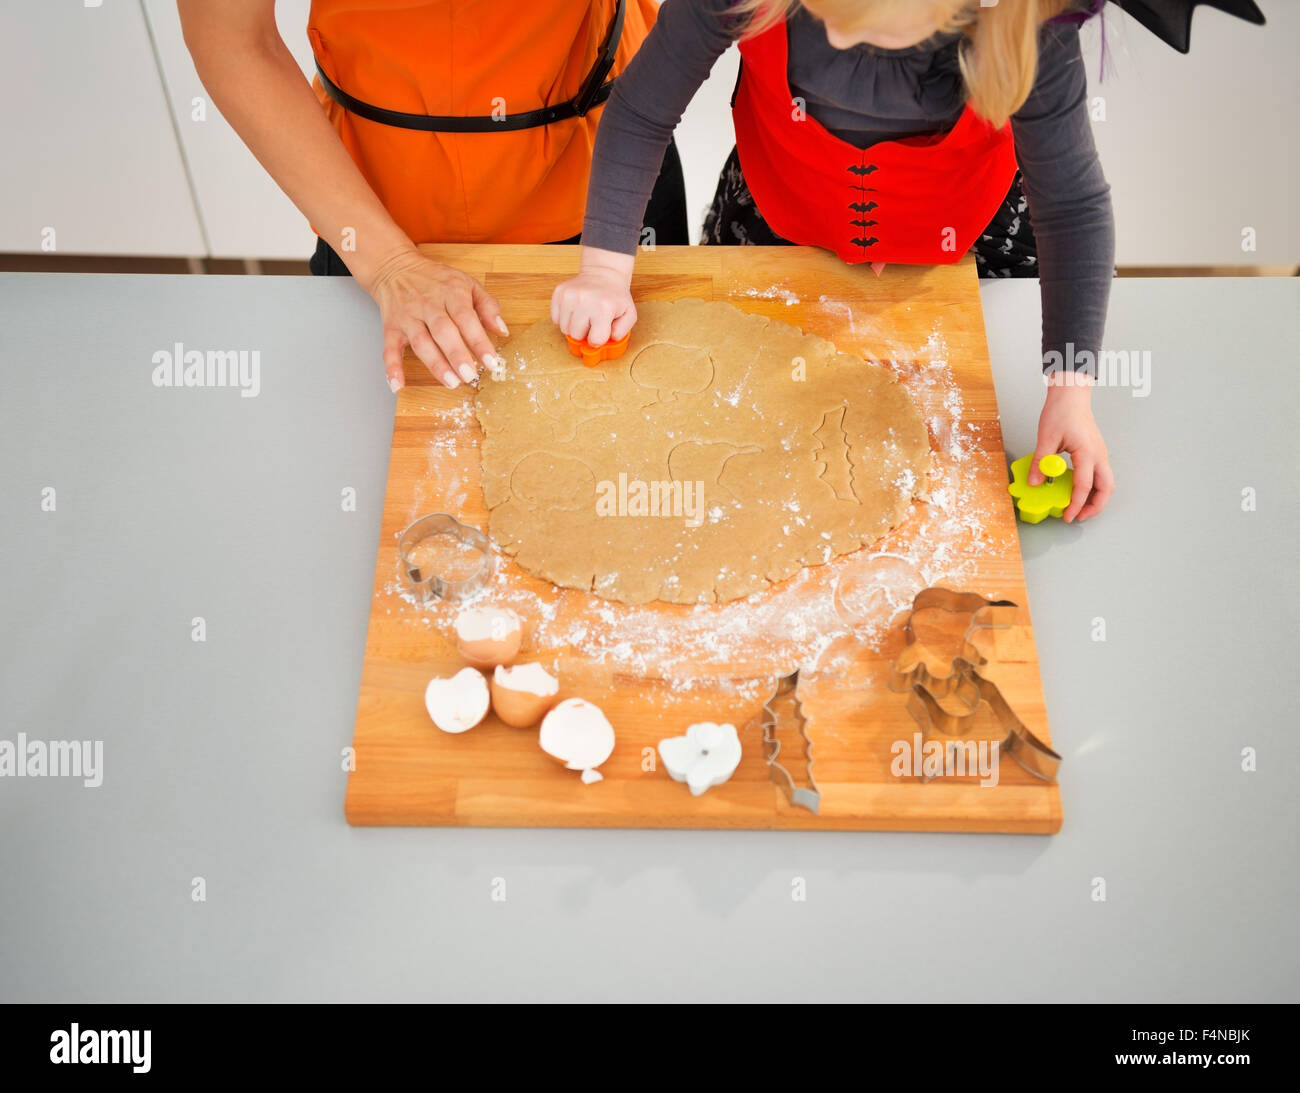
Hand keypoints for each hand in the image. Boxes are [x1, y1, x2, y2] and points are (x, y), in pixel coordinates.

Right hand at [362, 247, 505, 389]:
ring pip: (421, 342)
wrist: (396, 267)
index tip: (491, 362)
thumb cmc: (437, 280)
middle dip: (456, 355)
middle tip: (470, 375)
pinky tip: (397, 385)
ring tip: (451, 382)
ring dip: (435, 364)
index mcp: (451, 293)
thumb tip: (502, 330)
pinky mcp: (391, 328)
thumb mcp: (467, 283)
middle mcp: (428, 305)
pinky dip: (392, 368)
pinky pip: (390, 349)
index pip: (466, 318)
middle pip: (443, 331)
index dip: (479, 341)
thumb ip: (488, 306)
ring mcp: (408, 317)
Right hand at [551, 247, 636, 344]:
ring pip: (564, 329)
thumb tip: (609, 339)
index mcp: (603, 308)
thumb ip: (622, 331)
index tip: (601, 329)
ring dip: (574, 326)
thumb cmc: (615, 297)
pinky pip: (555, 318)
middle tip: (592, 321)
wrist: (603, 274)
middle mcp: (584, 301)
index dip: (598, 338)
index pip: (595, 340)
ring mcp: (569, 296)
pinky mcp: (559, 293)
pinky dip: (564, 318)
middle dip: (585, 333)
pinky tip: (575, 310)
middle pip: (576, 335)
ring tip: (584, 315)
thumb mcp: (629, 314)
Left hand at [1028, 373, 1113, 521]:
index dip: (1076, 504)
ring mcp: (1100, 454)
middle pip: (1106, 488)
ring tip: (1079, 507)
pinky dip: (1094, 488)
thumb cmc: (1062, 411)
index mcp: (1087, 453)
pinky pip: (1100, 475)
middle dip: (1095, 506)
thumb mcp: (1046, 438)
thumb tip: (1035, 482)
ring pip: (1106, 483)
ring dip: (1096, 498)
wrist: (1071, 395)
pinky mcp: (1096, 452)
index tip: (1068, 516)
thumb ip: (1041, 462)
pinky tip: (1079, 491)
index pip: (1084, 486)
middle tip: (1079, 516)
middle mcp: (1098, 455)